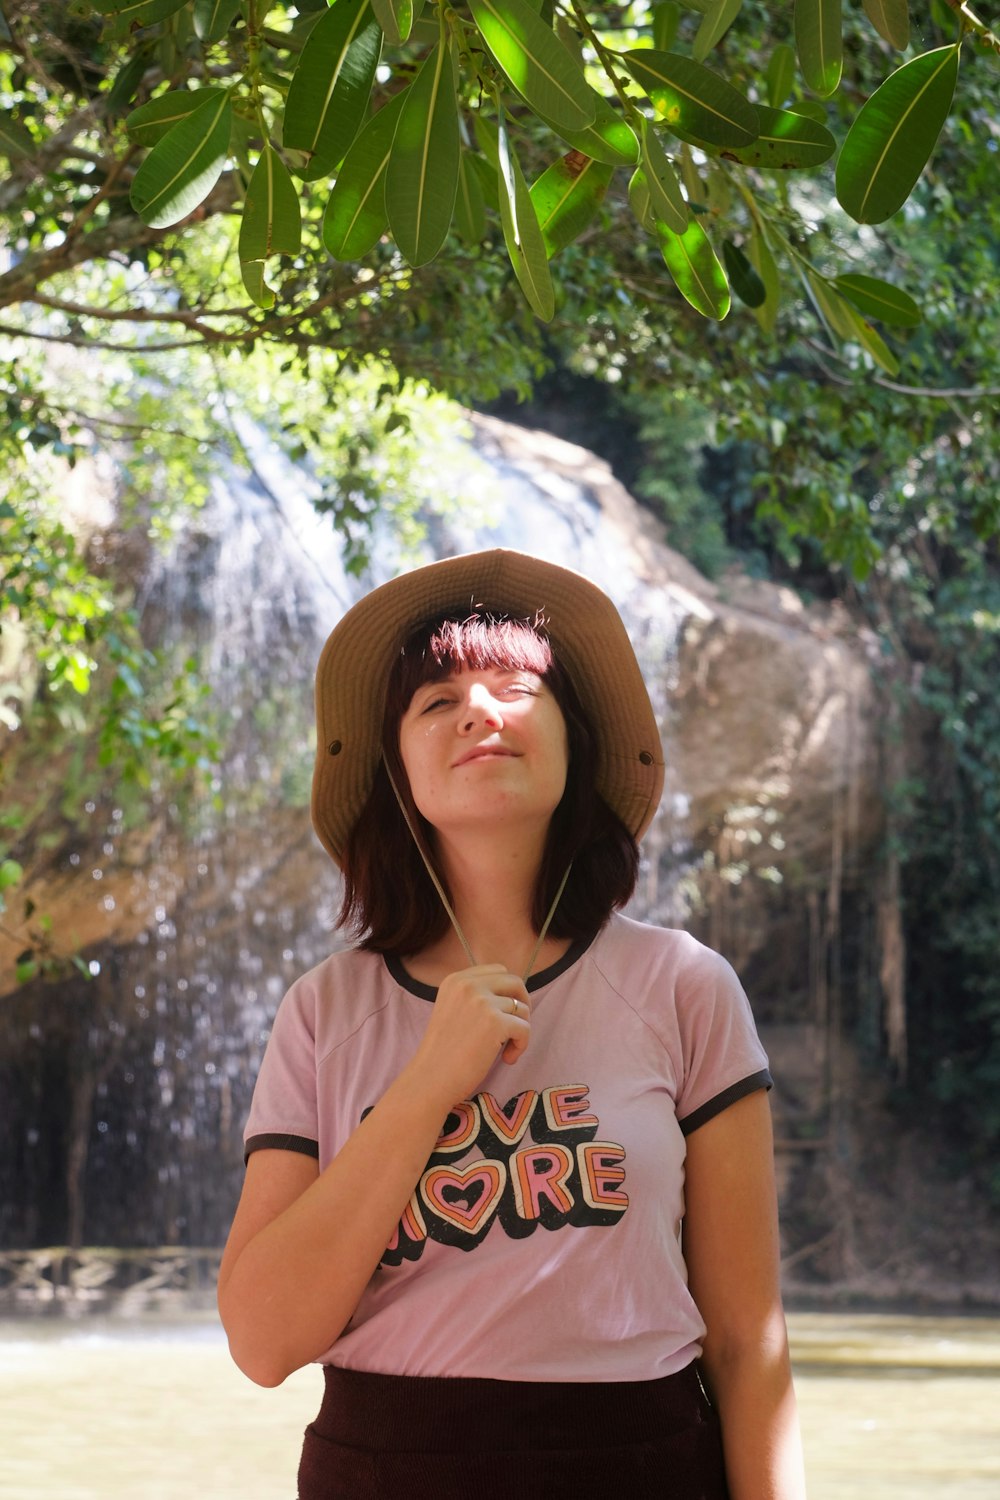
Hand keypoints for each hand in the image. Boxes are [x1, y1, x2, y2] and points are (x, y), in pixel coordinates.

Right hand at [408, 963, 531, 1109]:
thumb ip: (474, 997)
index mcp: (456, 980)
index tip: (505, 1012)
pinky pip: (525, 1028)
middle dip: (522, 1003)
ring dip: (520, 1030)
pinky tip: (507, 1059)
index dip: (507, 991)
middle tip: (516, 1027)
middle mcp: (468, 985)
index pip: (498, 970)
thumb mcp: (452, 1010)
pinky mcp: (495, 1022)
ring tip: (505, 1051)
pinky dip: (521, 1045)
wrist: (430, 1079)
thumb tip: (512, 996)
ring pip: (522, 1008)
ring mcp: (482, 1002)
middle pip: (515, 982)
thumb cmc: (443, 1053)